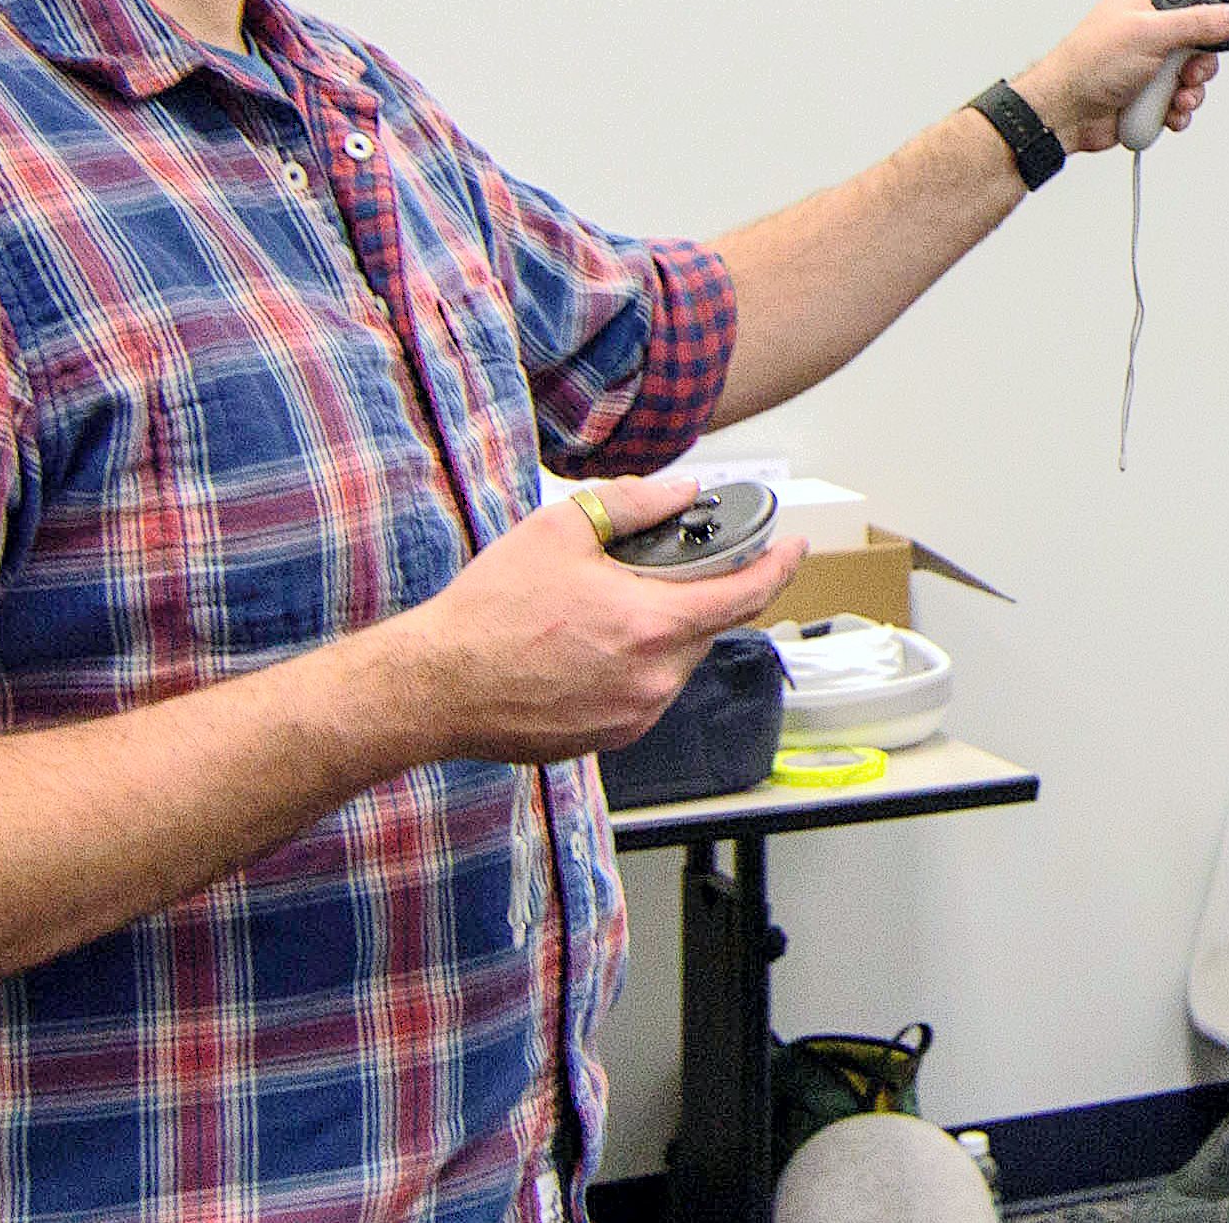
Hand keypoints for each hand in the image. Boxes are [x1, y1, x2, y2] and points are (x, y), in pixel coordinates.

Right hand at [345, 477, 808, 764]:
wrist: (436, 685)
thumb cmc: (490, 611)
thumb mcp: (560, 530)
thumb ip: (633, 505)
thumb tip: (681, 491)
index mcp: (653, 624)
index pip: (746, 595)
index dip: (778, 566)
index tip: (792, 548)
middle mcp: (655, 678)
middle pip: (707, 628)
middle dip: (693, 595)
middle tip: (652, 573)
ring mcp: (635, 714)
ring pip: (675, 663)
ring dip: (660, 633)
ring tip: (601, 612)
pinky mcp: (611, 738)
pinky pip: (645, 693)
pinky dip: (633, 666)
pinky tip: (587, 650)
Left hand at [1009, 0, 1228, 153]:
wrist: (1066, 113)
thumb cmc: (1087, 64)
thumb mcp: (1150, 34)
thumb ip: (1197, 23)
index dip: (1207, 0)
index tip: (1222, 18)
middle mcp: (1147, 29)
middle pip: (1199, 37)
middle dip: (1200, 60)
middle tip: (1189, 68)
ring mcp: (1149, 62)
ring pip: (1193, 72)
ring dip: (1191, 89)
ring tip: (1176, 95)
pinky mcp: (1150, 93)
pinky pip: (1181, 99)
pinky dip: (1180, 109)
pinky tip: (1168, 110)